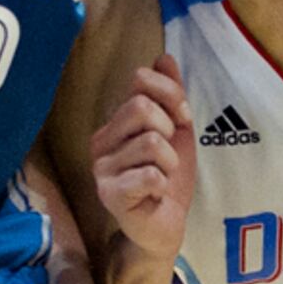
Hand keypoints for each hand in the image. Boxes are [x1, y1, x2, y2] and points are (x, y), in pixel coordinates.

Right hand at [89, 54, 196, 270]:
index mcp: (115, 122)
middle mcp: (101, 142)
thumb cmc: (168, 179)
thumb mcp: (177, 131)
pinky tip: (156, 193)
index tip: (181, 120)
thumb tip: (163, 57)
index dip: (171, 96)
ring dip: (170, 162)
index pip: (139, 80)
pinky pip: (149, 174)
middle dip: (169, 130)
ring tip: (162, 177)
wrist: (165, 226)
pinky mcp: (110, 194)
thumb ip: (170, 95)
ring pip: (150, 142)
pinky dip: (163, 183)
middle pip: (141, 107)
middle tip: (168, 156)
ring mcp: (102, 169)